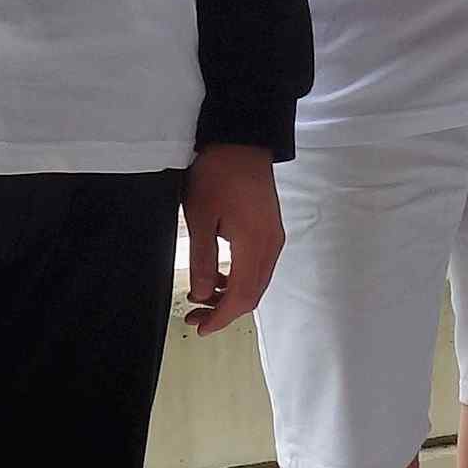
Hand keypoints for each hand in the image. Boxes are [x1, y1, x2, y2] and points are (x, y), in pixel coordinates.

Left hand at [179, 143, 284, 334]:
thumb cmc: (218, 174)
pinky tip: (218, 275)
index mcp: (255, 245)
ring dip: (231, 295)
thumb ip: (203, 260)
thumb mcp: (200, 217)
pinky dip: (238, 278)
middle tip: (194, 315)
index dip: (221, 317)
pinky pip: (258, 266)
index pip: (242, 296)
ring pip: (256, 281)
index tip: (200, 327)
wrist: (241, 141)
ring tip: (202, 297)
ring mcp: (273, 237)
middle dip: (225, 310)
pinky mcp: (270, 229)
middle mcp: (271, 245)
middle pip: (252, 294)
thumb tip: (203, 294)